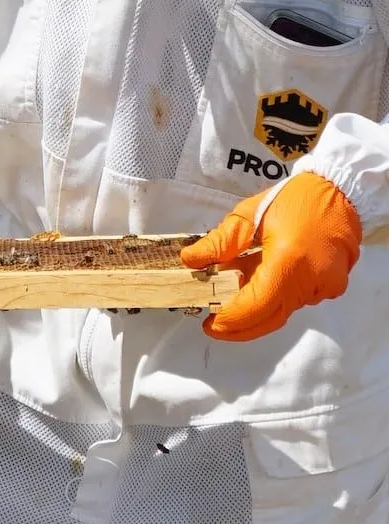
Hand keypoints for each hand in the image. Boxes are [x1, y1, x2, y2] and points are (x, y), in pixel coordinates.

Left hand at [180, 171, 361, 340]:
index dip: (230, 319)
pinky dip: (273, 299)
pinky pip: (296, 302)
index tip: (208, 322)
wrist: (340, 192)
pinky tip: (258, 286)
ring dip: (255, 310)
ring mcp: (325, 286)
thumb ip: (218, 243)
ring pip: (282, 312)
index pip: (255, 305)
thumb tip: (190, 261)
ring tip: (230, 299)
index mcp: (289, 260)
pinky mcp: (331, 287)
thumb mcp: (247, 215)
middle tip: (213, 323)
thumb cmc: (293, 199)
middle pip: (269, 318)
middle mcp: (312, 280)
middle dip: (239, 325)